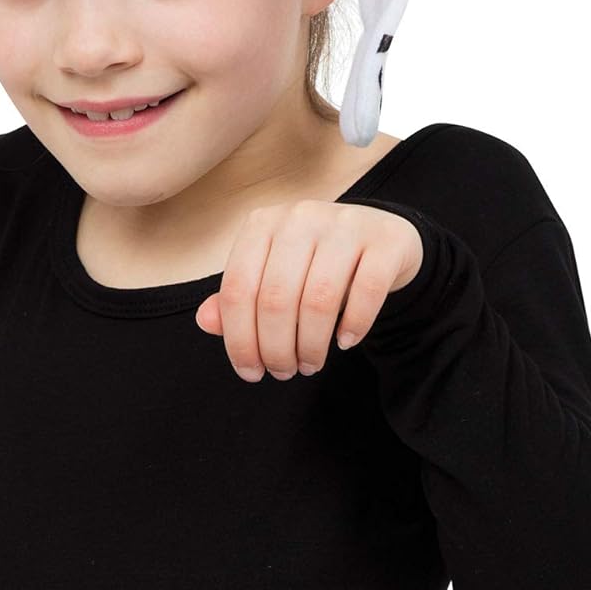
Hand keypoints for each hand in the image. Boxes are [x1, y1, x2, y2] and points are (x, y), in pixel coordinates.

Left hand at [194, 200, 422, 380]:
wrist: (380, 235)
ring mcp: (346, 224)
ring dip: (311, 345)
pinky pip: (366, 293)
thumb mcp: (272, 275)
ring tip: (310, 364)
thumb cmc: (314, 262)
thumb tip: (204, 322)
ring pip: (318, 300)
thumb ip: (238, 299)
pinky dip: (354, 326)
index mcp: (262, 224)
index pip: (238, 290)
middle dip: (276, 349)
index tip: (250, 373)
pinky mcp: (385, 240)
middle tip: (284, 372)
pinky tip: (345, 342)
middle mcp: (300, 216)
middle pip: (276, 299)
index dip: (239, 340)